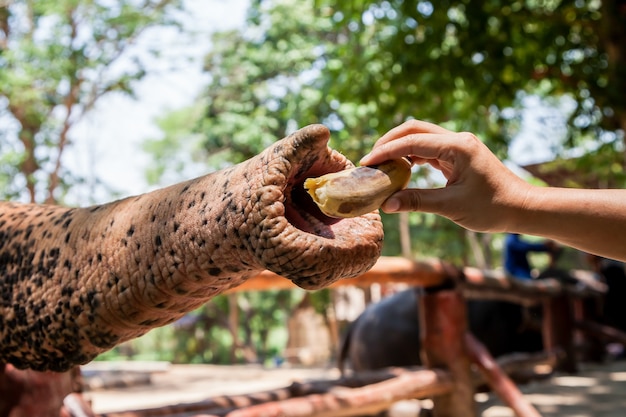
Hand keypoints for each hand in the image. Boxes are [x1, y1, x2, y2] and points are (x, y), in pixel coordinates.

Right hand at [360, 119, 530, 232]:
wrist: (523, 208)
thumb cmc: (492, 207)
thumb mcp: (452, 207)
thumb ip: (417, 202)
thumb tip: (386, 205)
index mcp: (458, 147)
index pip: (412, 142)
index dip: (386, 152)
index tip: (367, 164)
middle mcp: (458, 140)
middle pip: (414, 129)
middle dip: (389, 142)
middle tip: (370, 160)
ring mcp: (459, 146)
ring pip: (421, 137)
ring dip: (399, 147)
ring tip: (381, 165)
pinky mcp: (459, 155)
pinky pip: (429, 149)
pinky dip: (411, 156)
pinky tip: (401, 169)